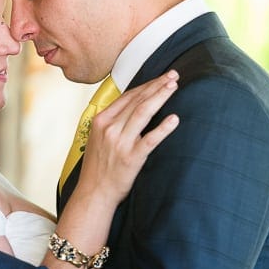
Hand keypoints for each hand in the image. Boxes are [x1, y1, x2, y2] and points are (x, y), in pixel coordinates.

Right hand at [78, 70, 179, 204]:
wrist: (94, 193)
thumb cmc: (98, 167)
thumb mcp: (98, 138)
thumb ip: (113, 122)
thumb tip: (133, 106)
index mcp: (101, 121)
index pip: (127, 96)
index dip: (147, 85)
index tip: (161, 78)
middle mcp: (109, 128)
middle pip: (137, 100)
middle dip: (157, 85)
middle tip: (173, 75)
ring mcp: (120, 142)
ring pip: (143, 112)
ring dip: (160, 97)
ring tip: (174, 86)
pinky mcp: (131, 158)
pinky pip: (150, 139)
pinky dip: (163, 128)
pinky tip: (175, 119)